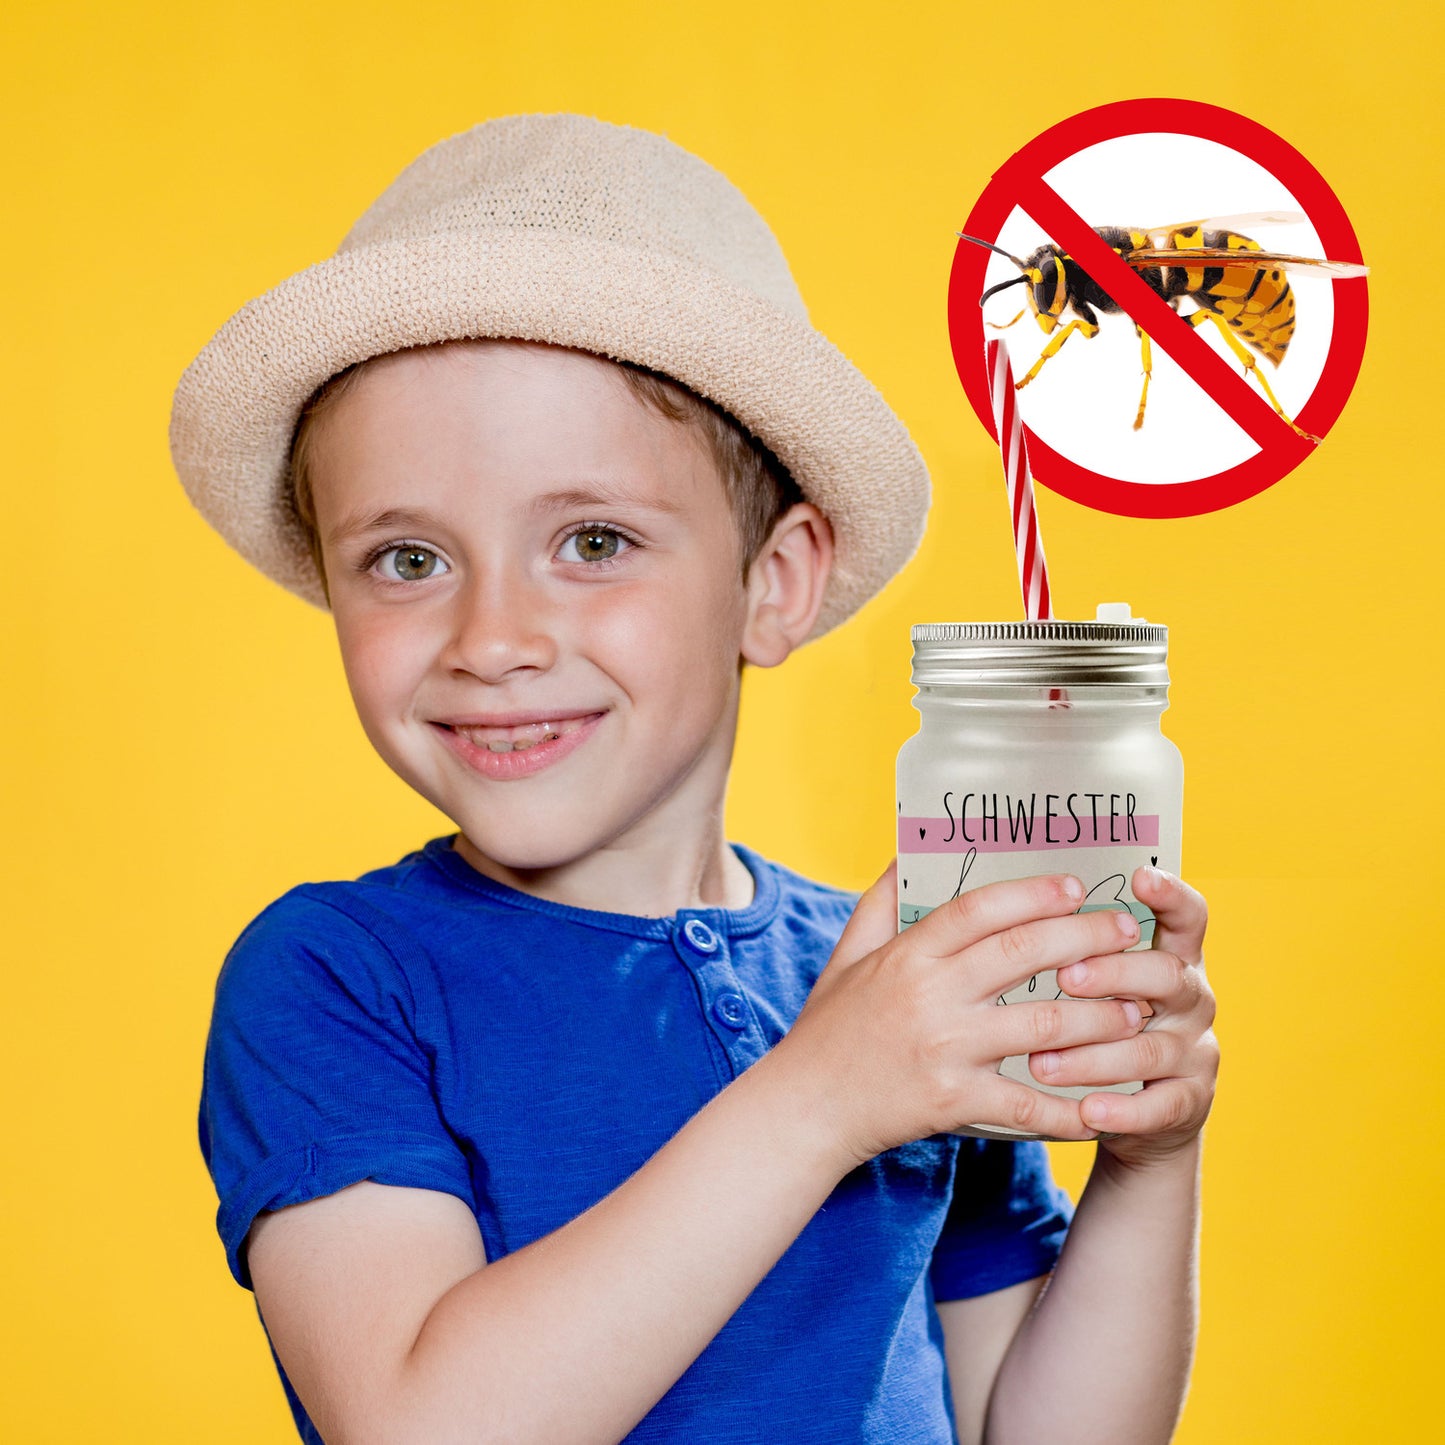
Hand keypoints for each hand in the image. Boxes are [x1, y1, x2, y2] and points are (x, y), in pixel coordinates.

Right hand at [775, 864, 1149, 1167]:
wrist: (805, 1109)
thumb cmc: (829, 1028)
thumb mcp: (848, 954)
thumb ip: (882, 901)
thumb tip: (910, 850)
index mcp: (907, 955)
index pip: (978, 909)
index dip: (1032, 893)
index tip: (1075, 886)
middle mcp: (929, 996)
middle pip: (1022, 955)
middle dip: (1085, 938)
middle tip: (1126, 933)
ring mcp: (945, 1050)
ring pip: (1041, 1025)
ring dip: (1098, 1017)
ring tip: (1136, 1010)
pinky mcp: (953, 1101)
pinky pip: (1026, 1103)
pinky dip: (1069, 1108)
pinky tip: (1103, 1104)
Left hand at [1040, 867, 1217, 1167]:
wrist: (1144, 1115)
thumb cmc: (1107, 1029)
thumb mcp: (1106, 986)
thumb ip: (1082, 950)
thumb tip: (1020, 911)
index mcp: (1174, 960)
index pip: (1188, 918)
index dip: (1171, 895)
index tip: (1141, 876)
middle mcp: (1193, 1000)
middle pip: (1166, 975)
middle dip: (1114, 974)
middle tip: (1064, 978)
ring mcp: (1196, 1053)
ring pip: (1150, 1047)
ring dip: (1093, 1054)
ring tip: (1041, 1062)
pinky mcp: (1189, 1104)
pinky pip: (1159, 1107)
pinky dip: (1122, 1110)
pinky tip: (1087, 1111)